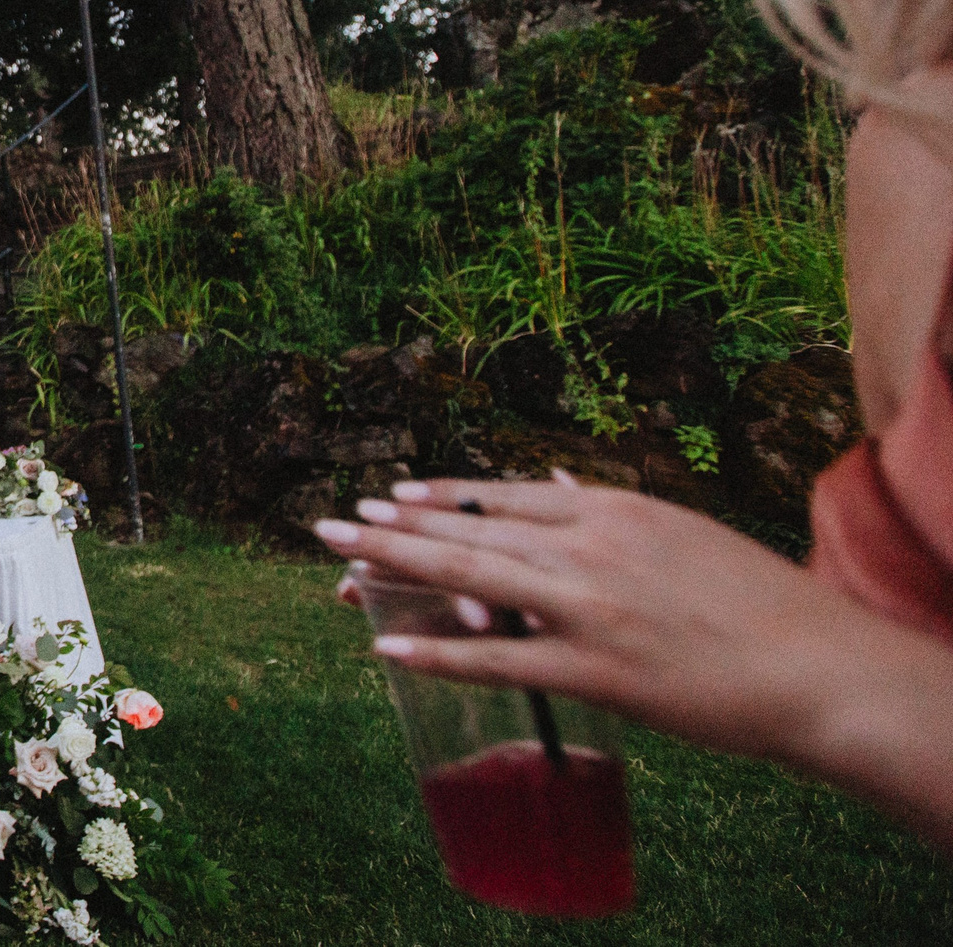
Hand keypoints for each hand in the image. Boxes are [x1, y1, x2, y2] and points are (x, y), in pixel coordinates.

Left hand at [314, 473, 887, 763]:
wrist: (817, 666)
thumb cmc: (757, 603)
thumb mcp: (679, 532)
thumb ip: (607, 511)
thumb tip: (552, 480)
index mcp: (613, 508)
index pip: (505, 494)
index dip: (442, 496)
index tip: (393, 494)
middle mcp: (590, 546)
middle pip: (470, 528)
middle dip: (394, 525)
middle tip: (332, 519)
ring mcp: (586, 607)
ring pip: (469, 576)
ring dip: (396, 566)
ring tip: (339, 561)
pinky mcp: (594, 670)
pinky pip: (496, 659)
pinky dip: (437, 652)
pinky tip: (388, 646)